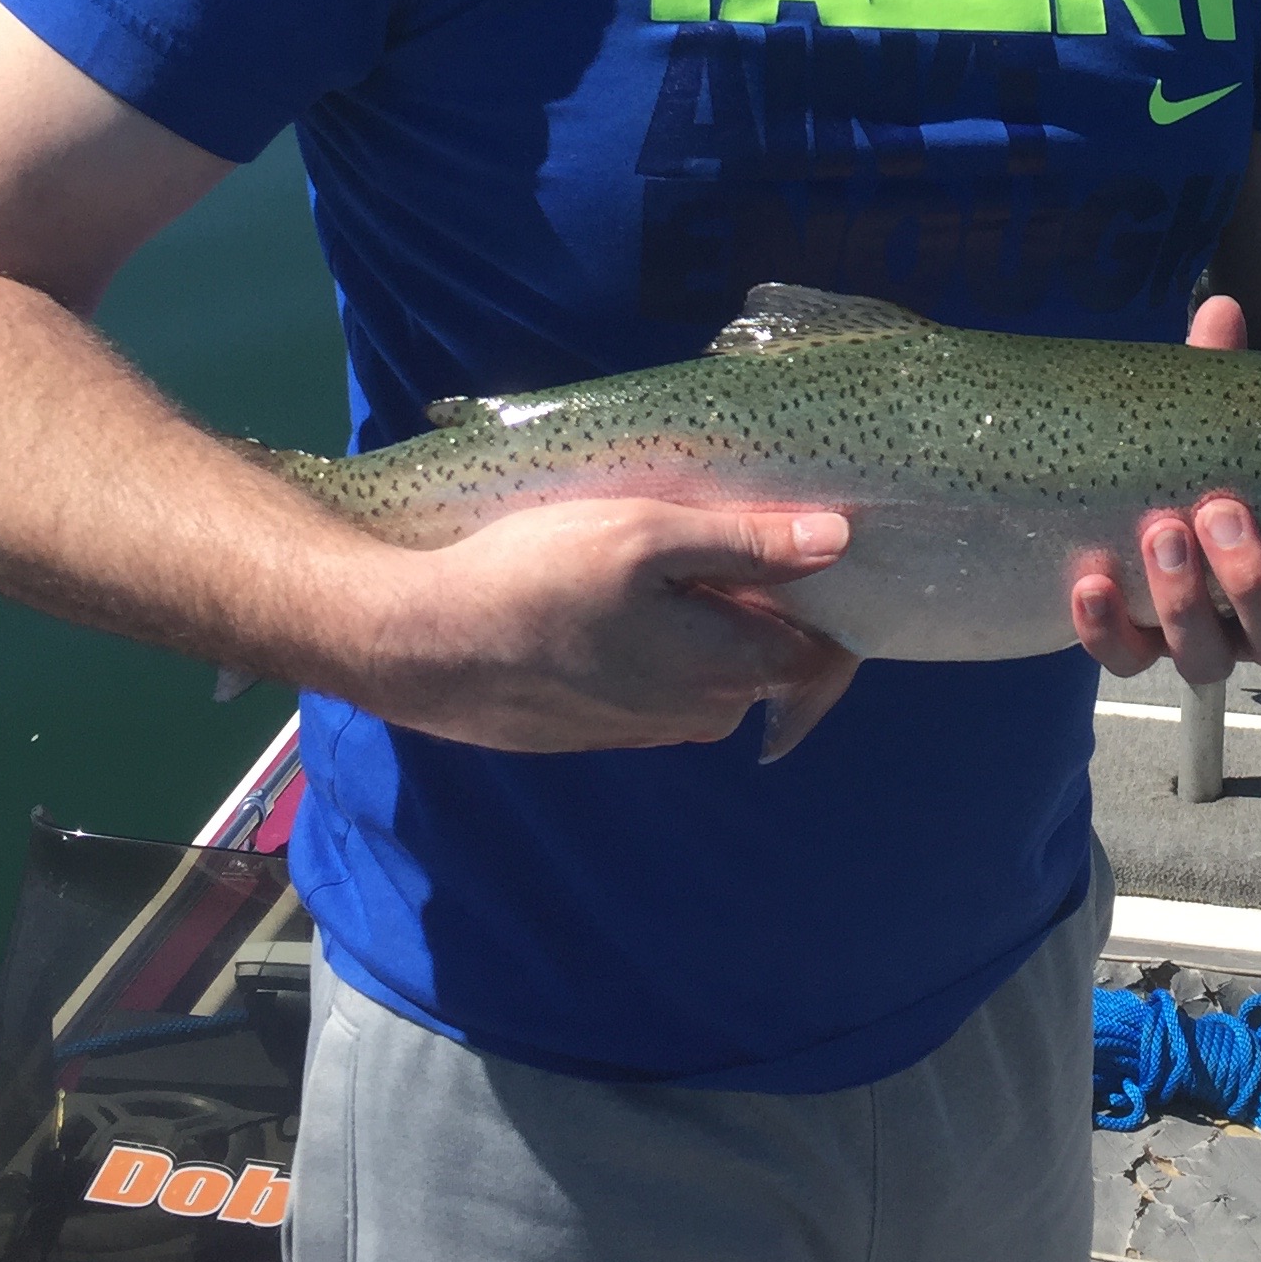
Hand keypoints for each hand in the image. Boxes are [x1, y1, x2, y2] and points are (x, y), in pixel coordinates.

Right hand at [348, 498, 858, 756]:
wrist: (421, 645)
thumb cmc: (536, 579)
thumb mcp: (647, 534)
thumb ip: (748, 542)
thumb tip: (839, 538)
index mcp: (726, 670)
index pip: (824, 653)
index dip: (826, 599)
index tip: (798, 545)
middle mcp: (699, 714)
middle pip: (768, 658)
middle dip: (761, 603)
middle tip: (712, 533)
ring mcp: (647, 728)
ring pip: (711, 669)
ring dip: (704, 620)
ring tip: (653, 557)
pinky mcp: (602, 726)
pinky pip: (661, 681)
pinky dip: (658, 642)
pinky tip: (611, 598)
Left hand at [1067, 293, 1260, 687]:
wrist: (1170, 480)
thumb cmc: (1232, 454)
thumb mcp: (1236, 421)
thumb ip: (1232, 377)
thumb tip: (1220, 311)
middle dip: (1250, 580)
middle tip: (1220, 511)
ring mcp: (1203, 641)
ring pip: (1206, 659)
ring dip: (1183, 601)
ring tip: (1162, 530)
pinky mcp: (1139, 643)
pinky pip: (1124, 657)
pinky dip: (1106, 629)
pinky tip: (1090, 582)